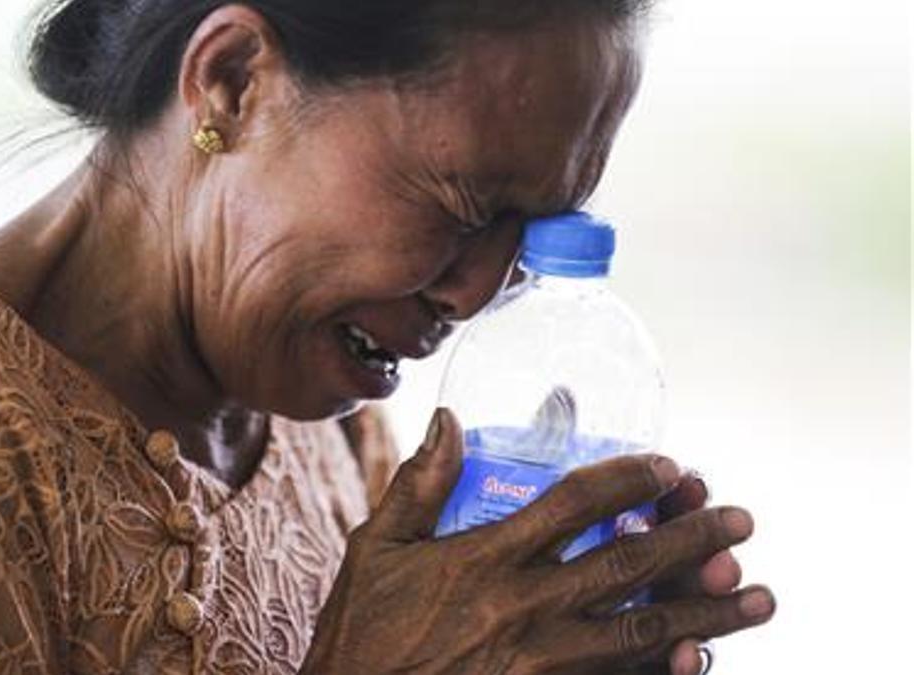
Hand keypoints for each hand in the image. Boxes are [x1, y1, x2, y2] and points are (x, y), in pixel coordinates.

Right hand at [302, 408, 774, 673]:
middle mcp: (523, 607)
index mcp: (484, 560)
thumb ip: (417, 484)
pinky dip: (664, 674)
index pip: (572, 504)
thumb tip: (448, 418)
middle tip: (740, 520)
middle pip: (627, 564)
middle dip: (692, 537)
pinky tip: (699, 661)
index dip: (626, 480)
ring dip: (706, 611)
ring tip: (758, 596)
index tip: (666, 466)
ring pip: (642, 631)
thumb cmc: (361, 634)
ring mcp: (540, 662)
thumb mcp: (374, 551)